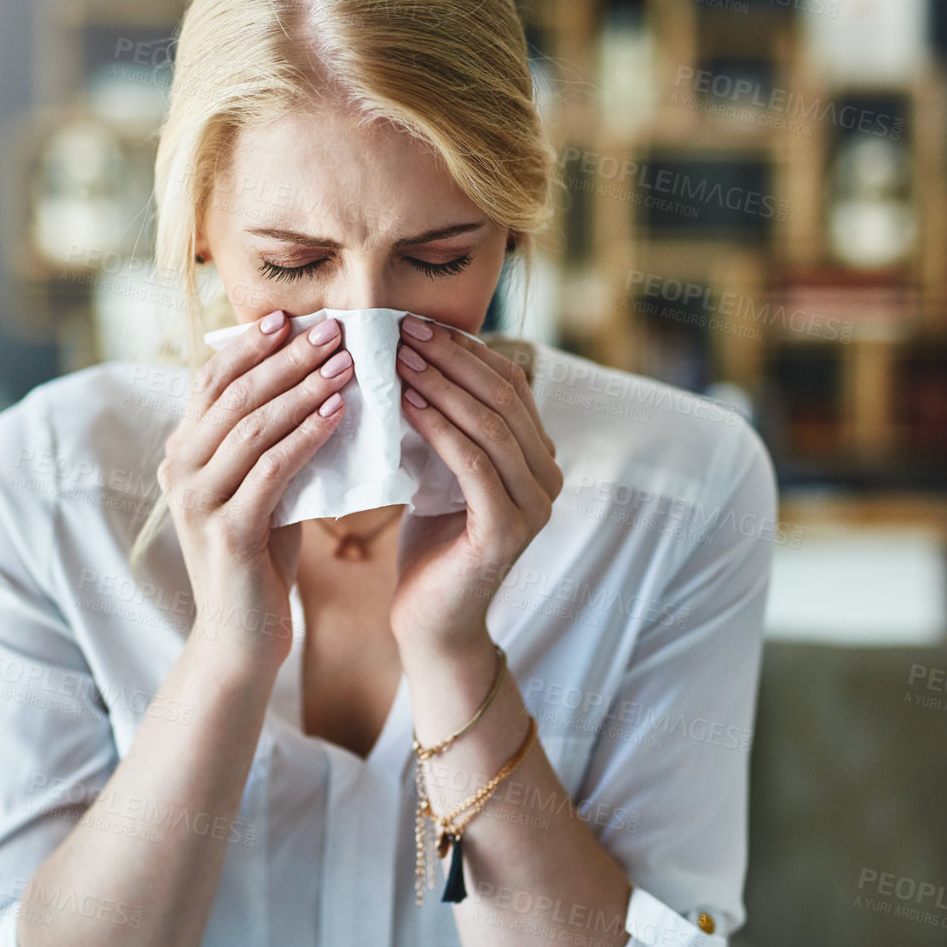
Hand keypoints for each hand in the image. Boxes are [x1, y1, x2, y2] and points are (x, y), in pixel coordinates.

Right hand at [156, 310, 352, 671]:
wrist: (239, 640)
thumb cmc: (258, 563)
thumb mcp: (260, 491)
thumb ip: (270, 446)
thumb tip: (320, 387)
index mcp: (182, 453)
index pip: (212, 380)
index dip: (251, 345)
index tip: (293, 317)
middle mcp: (178, 470)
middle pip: (233, 394)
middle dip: (286, 358)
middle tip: (333, 330)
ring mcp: (197, 502)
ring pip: (252, 426)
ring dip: (302, 389)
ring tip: (345, 364)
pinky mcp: (226, 533)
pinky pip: (271, 470)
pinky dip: (306, 437)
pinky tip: (338, 416)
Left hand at [389, 316, 562, 656]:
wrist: (431, 621)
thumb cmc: (430, 545)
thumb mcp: (441, 473)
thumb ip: (449, 427)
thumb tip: (416, 358)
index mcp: (538, 458)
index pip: (509, 385)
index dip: (464, 351)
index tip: (415, 325)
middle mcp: (548, 478)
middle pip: (503, 398)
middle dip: (451, 359)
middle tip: (403, 331)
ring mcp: (534, 506)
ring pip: (491, 426)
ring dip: (442, 386)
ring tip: (399, 360)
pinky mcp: (507, 530)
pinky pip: (474, 464)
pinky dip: (440, 429)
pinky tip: (409, 406)